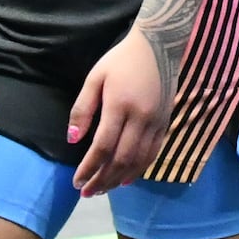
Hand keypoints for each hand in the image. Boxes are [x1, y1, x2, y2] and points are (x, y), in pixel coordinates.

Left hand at [66, 32, 168, 193]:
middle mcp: (141, 118)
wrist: (159, 45)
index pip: (102, 146)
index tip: (76, 181)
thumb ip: (83, 109)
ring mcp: (156, 122)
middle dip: (102, 179)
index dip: (89, 168)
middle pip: (121, 159)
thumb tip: (72, 140)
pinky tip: (126, 179)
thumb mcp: (95, 77)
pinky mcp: (166, 123)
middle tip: (87, 193)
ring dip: (119, 179)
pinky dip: (139, 170)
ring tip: (103, 190)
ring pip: (138, 160)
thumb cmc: (121, 60)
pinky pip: (152, 154)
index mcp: (120, 105)